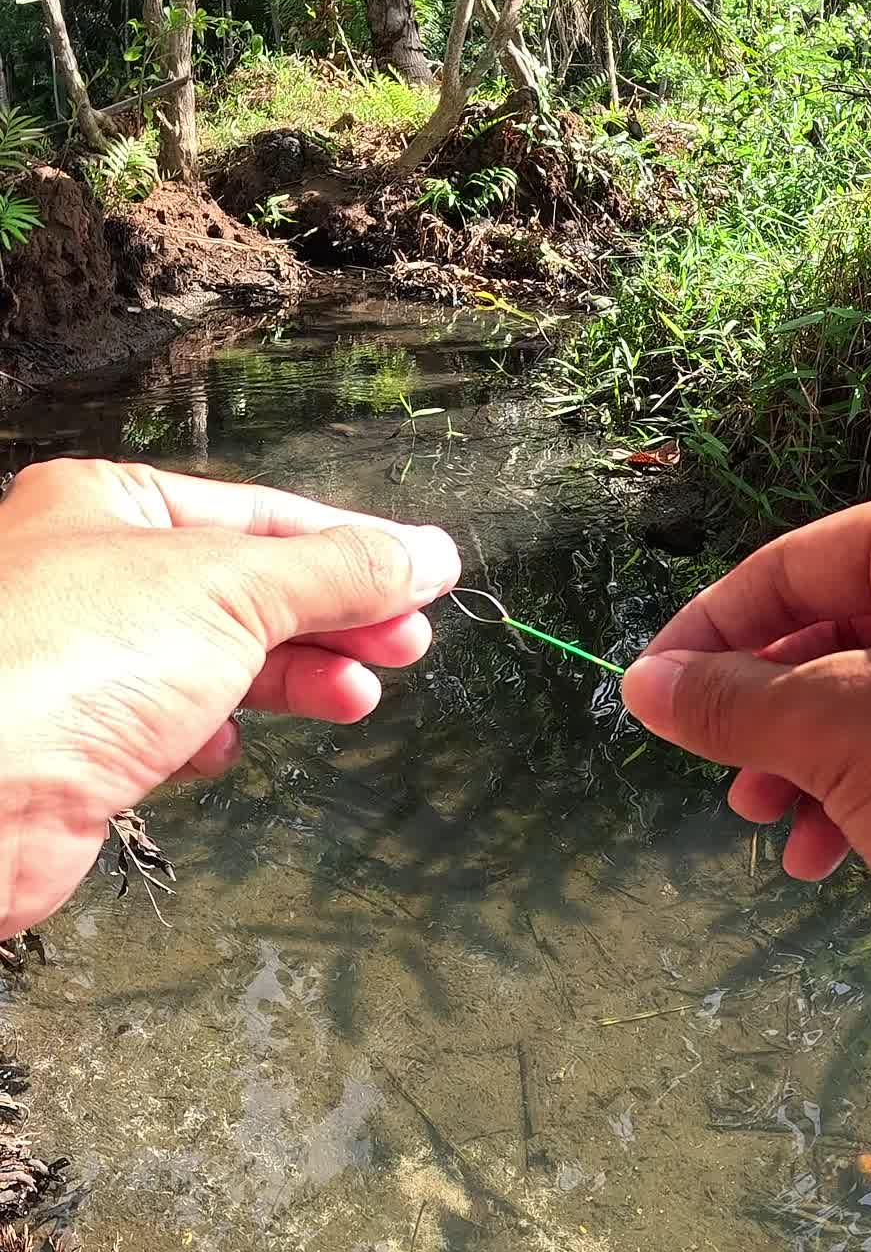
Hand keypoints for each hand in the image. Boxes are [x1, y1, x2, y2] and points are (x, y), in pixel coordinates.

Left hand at [0, 460, 459, 937]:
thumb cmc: (65, 665)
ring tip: (356, 697)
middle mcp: (90, 573)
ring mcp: (84, 660)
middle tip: (404, 644)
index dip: (349, 548)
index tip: (421, 578)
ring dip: (295, 678)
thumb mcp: (232, 589)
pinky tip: (228, 747)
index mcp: (109, 504)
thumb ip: (338, 571)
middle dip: (333, 620)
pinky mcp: (79, 744)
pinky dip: (216, 733)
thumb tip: (425, 554)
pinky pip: (171, 725)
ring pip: (217, 659)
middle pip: (247, 588)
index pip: (259, 514)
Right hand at [622, 463, 870, 1012]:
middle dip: (768, 716)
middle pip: (833, 630)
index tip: (649, 691)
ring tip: (772, 826)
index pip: (793, 564)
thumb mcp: (843, 734)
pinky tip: (827, 852)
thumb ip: (732, 702)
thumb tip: (641, 685)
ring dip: (808, 764)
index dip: (708, 633)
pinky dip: (866, 787)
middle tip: (722, 777)